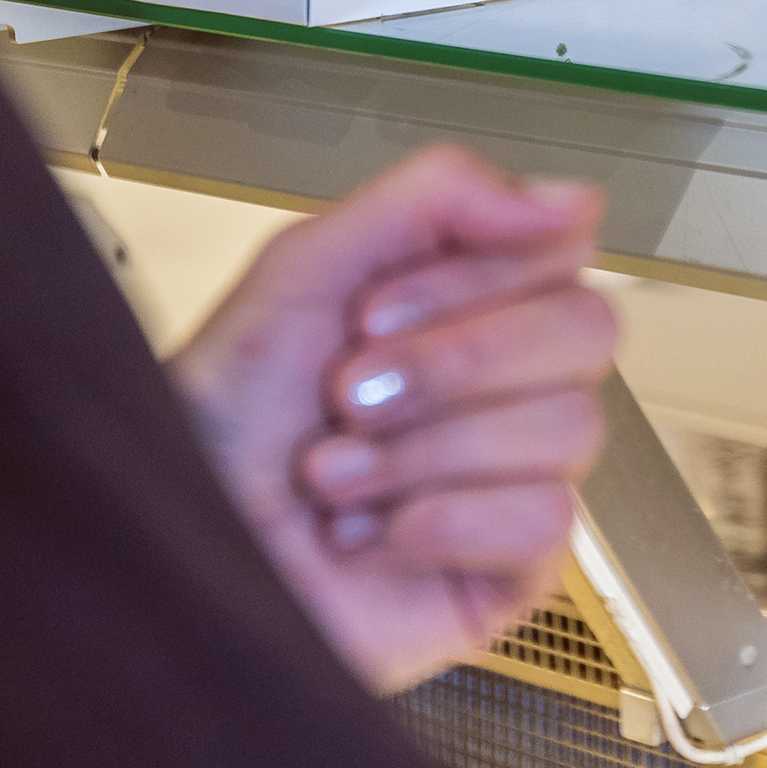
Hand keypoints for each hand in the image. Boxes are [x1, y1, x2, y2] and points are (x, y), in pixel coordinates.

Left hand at [169, 146, 616, 693]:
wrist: (180, 541)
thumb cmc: (222, 421)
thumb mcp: (306, 270)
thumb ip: (436, 198)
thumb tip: (575, 196)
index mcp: (469, 302)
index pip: (562, 248)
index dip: (473, 277)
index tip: (370, 312)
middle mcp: (506, 385)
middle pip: (586, 330)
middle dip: (450, 363)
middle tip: (349, 394)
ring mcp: (519, 477)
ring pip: (569, 425)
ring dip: (423, 450)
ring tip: (335, 475)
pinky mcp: (515, 571)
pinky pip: (544, 519)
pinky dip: (433, 523)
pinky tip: (365, 535)